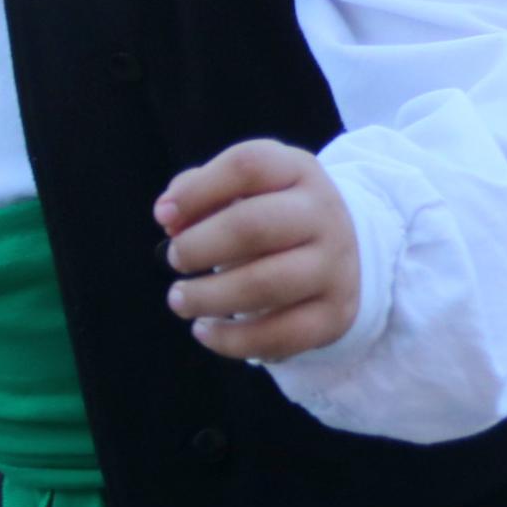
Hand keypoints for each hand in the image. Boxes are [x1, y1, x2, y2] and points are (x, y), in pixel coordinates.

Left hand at [154, 140, 362, 363]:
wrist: (343, 252)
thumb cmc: (273, 215)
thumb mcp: (247, 188)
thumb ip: (200, 190)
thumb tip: (168, 216)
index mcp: (299, 171)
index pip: (248, 166)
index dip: (197, 191)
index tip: (163, 217)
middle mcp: (324, 214)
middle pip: (252, 226)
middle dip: (198, 247)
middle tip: (174, 260)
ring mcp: (334, 266)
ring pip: (265, 285)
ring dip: (208, 297)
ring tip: (180, 300)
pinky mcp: (335, 314)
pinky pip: (280, 335)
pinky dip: (232, 340)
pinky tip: (205, 331)